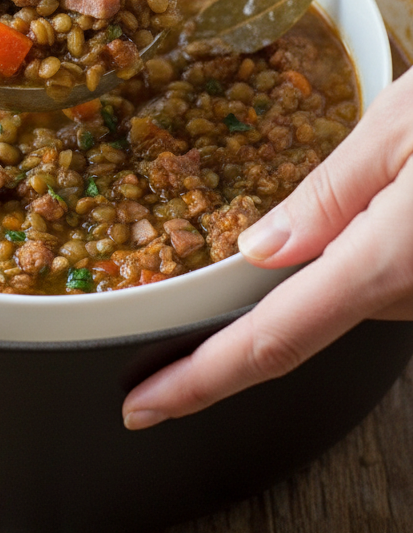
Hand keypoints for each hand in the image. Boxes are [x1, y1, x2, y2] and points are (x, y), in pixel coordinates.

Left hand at [122, 63, 412, 429]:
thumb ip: (326, 195)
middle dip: (261, 293)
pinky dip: (364, 254)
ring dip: (326, 261)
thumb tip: (257, 250)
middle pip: (306, 315)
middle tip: (225, 247)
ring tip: (361, 188)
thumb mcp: (399, 126)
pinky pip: (390, 280)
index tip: (145, 406)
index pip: (268, 341)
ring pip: (352, 294)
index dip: (200, 382)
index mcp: (383, 262)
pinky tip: (388, 204)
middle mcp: (412, 297)